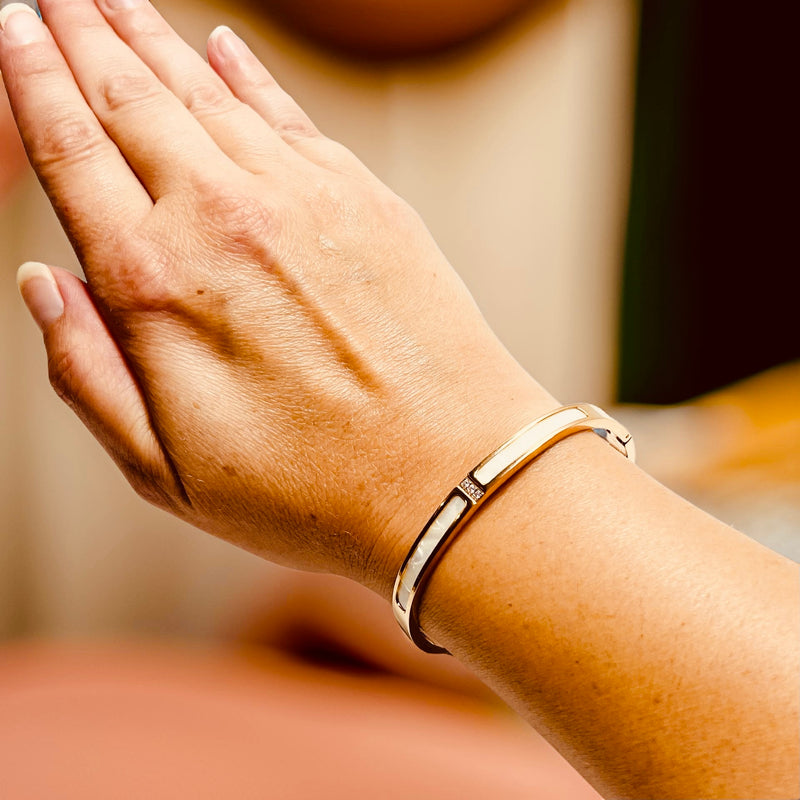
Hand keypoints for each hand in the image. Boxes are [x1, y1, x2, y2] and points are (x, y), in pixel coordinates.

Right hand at [0, 0, 552, 594]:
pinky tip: (223, 45)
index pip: (72, 152)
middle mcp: (221, 218)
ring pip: (206, 92)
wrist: (450, 474)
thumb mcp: (166, 470)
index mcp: (155, 283)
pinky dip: (248, 74)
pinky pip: (289, 115)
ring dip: (153, 39)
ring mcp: (300, 198)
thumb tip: (44, 284)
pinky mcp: (365, 199)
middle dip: (83, 35)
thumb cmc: (311, 490)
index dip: (33, 79)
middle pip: (131, 99)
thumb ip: (88, 373)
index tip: (13, 25)